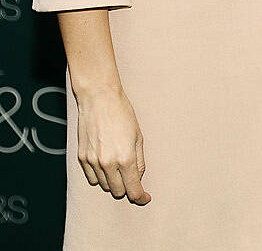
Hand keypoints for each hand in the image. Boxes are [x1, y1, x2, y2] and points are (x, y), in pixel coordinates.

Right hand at [76, 86, 150, 204]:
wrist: (99, 98)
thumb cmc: (122, 113)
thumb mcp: (138, 136)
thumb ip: (139, 160)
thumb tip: (137, 178)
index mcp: (125, 158)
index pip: (133, 190)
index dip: (141, 197)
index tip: (144, 198)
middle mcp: (108, 163)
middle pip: (118, 191)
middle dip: (127, 187)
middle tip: (131, 177)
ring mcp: (93, 162)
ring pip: (104, 186)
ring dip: (113, 182)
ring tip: (118, 165)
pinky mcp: (82, 158)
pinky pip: (91, 178)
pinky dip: (100, 176)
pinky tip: (105, 164)